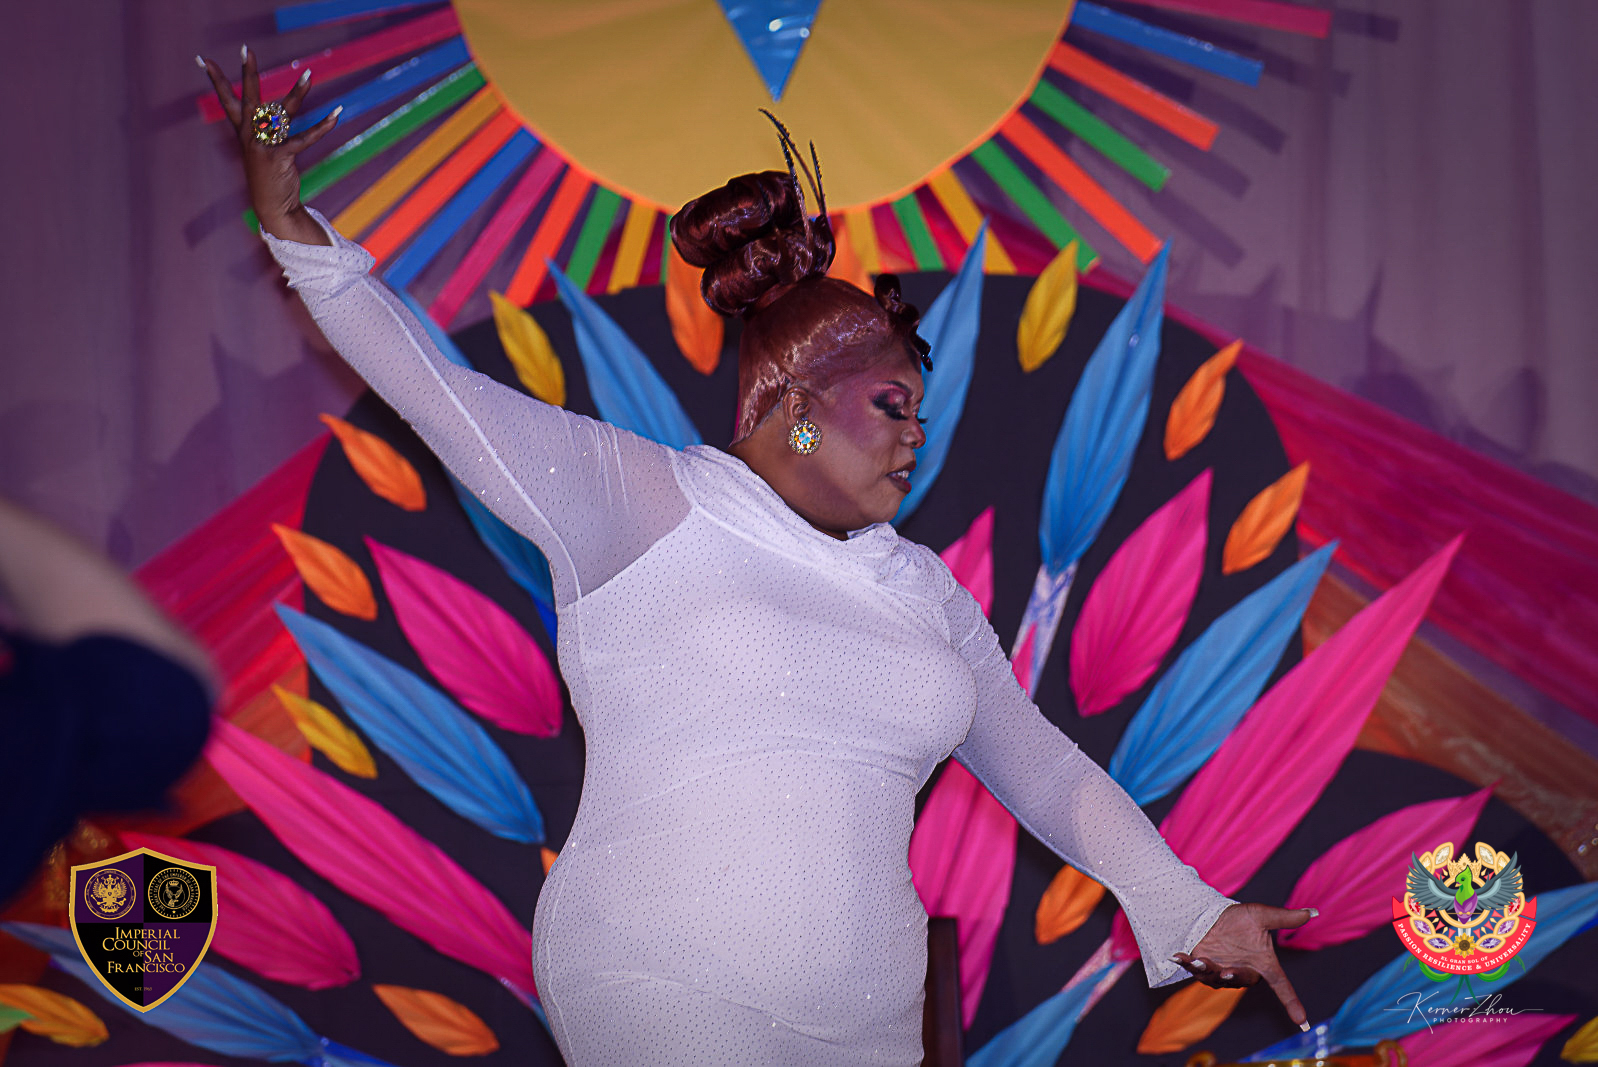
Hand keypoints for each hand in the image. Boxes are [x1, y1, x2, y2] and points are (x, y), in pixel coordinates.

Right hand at [197, 45, 338, 243]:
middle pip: (248, 97)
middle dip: (247, 72)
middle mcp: (250, 135)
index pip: (226, 100)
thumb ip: (270, 128)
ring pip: (283, 112)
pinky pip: (305, 137)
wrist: (272, 206)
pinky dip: (323, 126)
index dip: (215, 80)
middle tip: (246, 49)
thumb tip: (282, 108)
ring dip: (299, 92)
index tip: (204, 59)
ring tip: (308, 74)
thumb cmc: (270, 176)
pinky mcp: (281, 156)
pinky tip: (336, 114)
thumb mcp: (265, 149)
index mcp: (243, 132)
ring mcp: (264, 146)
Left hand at [1172, 902, 1314, 1030]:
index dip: (1292, 1002)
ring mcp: (1220, 972)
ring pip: (1215, 979)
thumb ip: (1285, 918)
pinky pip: (1193, 970)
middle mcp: (1242, 972)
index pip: (1281, 986)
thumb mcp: (1261, 916)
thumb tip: (1312, 912)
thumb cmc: (1240, 919)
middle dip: (1233, 977)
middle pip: (1241, 981)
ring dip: (1206, 971)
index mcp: (1261, 965)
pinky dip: (1185, 963)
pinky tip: (1176, 956)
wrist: (1213, 914)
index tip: (1302, 1021)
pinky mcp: (1201, 967)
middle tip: (1226, 973)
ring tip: (1198, 960)